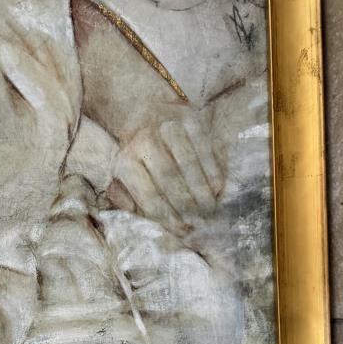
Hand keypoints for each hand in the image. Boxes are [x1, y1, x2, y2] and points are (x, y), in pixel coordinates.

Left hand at [110, 102, 224, 235]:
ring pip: (190, 164)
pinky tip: (218, 190)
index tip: (181, 231)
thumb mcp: (124, 178)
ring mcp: (168, 127)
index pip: (149, 195)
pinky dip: (213, 172)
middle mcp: (144, 140)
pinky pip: (206, 149)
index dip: (168, 217)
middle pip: (171, 180)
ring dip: (203, 191)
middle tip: (199, 224)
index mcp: (125, 160)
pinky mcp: (190, 118)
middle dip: (188, 206)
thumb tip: (143, 219)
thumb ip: (129, 201)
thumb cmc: (137, 156)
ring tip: (210, 210)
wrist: (145, 111)